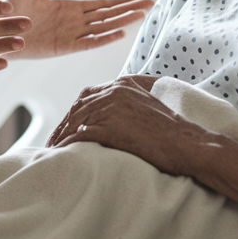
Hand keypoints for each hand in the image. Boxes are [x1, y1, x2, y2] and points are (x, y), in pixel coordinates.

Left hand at [2, 0, 153, 58]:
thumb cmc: (10, 8)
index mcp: (70, 6)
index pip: (102, 3)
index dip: (122, 1)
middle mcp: (74, 21)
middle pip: (109, 15)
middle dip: (130, 10)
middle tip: (151, 5)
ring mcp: (71, 34)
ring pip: (103, 27)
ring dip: (122, 22)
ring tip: (142, 16)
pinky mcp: (63, 47)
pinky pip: (88, 42)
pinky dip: (104, 39)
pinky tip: (119, 33)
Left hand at [46, 76, 214, 176]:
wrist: (186, 144)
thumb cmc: (171, 132)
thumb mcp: (148, 108)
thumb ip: (128, 105)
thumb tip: (111, 118)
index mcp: (123, 85)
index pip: (87, 95)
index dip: (73, 111)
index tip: (65, 125)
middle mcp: (115, 92)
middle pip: (77, 107)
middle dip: (63, 123)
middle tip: (53, 140)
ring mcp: (111, 108)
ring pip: (75, 121)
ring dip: (60, 136)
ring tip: (52, 150)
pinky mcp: (110, 127)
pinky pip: (78, 135)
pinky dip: (66, 144)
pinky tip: (60, 154)